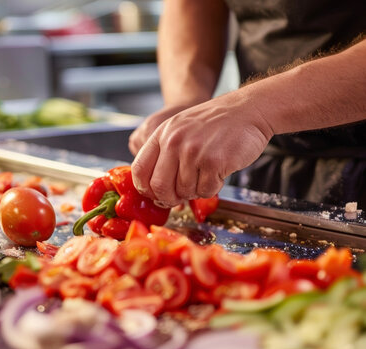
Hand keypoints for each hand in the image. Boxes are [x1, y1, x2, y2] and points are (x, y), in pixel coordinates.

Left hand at [131, 91, 273, 206]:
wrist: (248, 110)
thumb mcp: (180, 128)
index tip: (154, 194)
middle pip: (159, 187)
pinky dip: (212, 188)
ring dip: (195, 190)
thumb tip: (153, 188)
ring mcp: (194, 152)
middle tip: (179, 196)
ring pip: (185, 192)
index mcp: (162, 134)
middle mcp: (174, 142)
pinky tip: (218, 172)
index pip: (139, 170)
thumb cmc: (215, 123)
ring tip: (205, 174)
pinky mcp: (214, 162)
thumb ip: (164, 153)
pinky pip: (206, 191)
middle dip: (169, 198)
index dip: (145, 188)